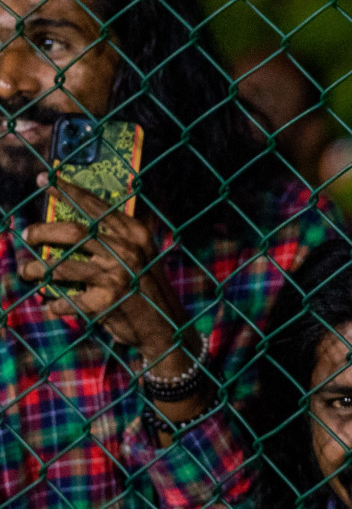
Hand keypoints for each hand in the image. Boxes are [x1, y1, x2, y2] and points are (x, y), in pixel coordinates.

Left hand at [18, 179, 187, 355]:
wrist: (166, 328)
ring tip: (27, 271)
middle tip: (27, 234)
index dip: (67, 190)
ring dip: (36, 269)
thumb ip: (116, 237)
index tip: (45, 179)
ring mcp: (116, 276)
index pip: (95, 205)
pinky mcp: (106, 301)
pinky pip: (68, 300)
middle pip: (72, 232)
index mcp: (134, 234)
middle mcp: (127, 251)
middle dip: (42, 231)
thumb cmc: (147, 288)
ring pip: (60, 267)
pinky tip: (54, 304)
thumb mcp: (141, 255)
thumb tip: (74, 221)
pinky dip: (57, 304)